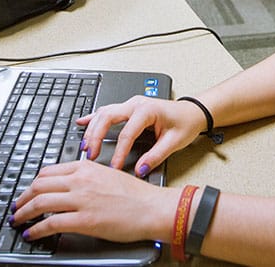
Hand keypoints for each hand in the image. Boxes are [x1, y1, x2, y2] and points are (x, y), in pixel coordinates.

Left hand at [11, 159, 174, 242]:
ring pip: (39, 203)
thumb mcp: (107, 175)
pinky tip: (31, 234)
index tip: (28, 192)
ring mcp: (81, 199)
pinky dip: (35, 229)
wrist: (152, 207)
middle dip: (22, 198)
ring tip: (18, 221)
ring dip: (23, 213)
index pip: (47, 172)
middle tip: (17, 207)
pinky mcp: (84, 220)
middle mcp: (80, 180)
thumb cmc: (136, 195)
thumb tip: (68, 186)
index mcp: (86, 167)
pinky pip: (50, 223)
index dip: (32, 184)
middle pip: (38, 186)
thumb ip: (86, 177)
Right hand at [78, 96, 206, 176]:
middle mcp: (136, 104)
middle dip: (96, 136)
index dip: (119, 152)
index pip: (127, 133)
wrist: (192, 112)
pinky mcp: (129, 108)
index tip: (114, 167)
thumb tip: (140, 169)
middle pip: (108, 117)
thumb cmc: (185, 123)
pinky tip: (81, 123)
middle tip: (91, 155)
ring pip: (104, 113)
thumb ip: (156, 156)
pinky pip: (106, 111)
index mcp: (148, 111)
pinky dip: (93, 118)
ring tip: (85, 146)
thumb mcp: (174, 142)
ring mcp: (131, 104)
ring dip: (92, 129)